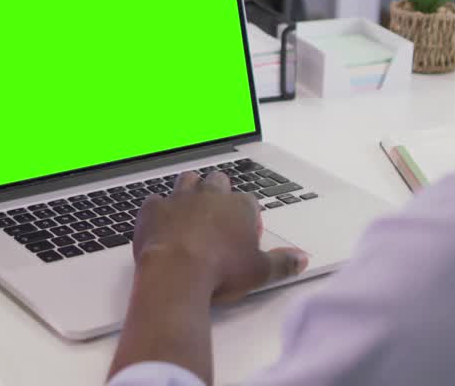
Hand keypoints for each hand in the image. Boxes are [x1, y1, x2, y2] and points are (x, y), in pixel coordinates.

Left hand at [133, 171, 307, 303]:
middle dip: (219, 192)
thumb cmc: (221, 271)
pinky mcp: (153, 208)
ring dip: (190, 191)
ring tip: (190, 211)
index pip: (248, 202)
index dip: (246, 217)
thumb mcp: (260, 272)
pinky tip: (160, 223)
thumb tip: (301, 259)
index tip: (244, 234)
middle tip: (218, 217)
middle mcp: (210, 195)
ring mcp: (180, 199)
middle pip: (218, 181)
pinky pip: (156, 200)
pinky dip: (159, 209)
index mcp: (239, 207)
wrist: (177, 274)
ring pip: (187, 181)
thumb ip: (282, 263)